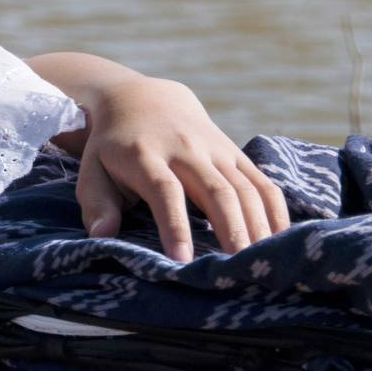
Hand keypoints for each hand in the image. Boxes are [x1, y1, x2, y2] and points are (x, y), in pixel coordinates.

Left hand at [73, 77, 289, 261]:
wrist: (144, 99)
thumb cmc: (113, 147)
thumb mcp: (92, 169)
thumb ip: (97, 204)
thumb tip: (102, 236)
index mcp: (145, 156)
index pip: (165, 191)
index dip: (175, 225)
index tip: (181, 261)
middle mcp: (186, 150)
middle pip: (216, 191)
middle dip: (230, 231)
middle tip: (238, 271)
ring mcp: (215, 149)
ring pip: (245, 188)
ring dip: (257, 226)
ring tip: (262, 263)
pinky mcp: (235, 152)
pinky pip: (262, 181)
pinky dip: (275, 211)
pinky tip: (280, 240)